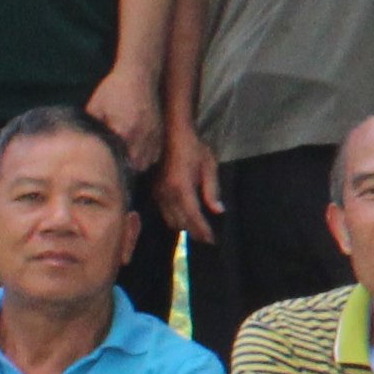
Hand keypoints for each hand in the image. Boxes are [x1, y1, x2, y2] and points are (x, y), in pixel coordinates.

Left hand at [87, 62, 165, 170]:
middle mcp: (141, 136)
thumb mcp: (95, 106)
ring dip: (134, 166)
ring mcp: (153, 135)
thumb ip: (90, 127)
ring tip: (123, 163)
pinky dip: (145, 159)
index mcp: (123, 130)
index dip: (108, 168)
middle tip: (111, 169)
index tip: (101, 169)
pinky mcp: (159, 133)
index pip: (116, 160)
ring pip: (145, 164)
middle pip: (132, 167)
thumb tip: (82, 144)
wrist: (139, 75)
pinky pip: (154, 156)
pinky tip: (135, 154)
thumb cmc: (114, 89)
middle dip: (122, 171)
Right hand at [155, 120, 220, 241]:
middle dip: (194, 233)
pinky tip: (184, 220)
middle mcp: (167, 194)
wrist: (172, 133)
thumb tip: (218, 211)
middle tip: (207, 240)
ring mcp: (158, 193)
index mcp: (182, 188)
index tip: (212, 241)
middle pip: (180, 222)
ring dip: (184, 228)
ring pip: (170, 220)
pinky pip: (163, 212)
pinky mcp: (154, 191)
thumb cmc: (194, 148)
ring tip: (197, 233)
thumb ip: (212, 190)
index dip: (203, 231)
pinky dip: (174, 219)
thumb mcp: (209, 166)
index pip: (193, 217)